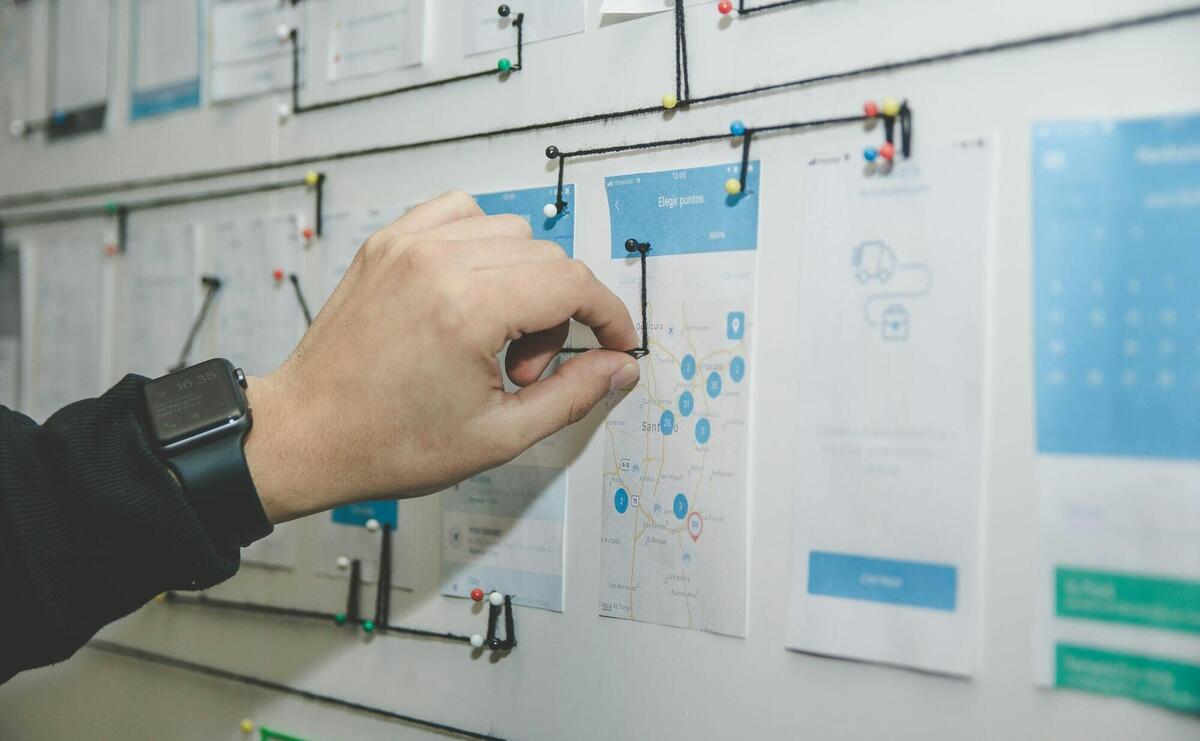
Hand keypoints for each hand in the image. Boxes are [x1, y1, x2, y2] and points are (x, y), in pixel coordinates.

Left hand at [243, 190, 640, 523]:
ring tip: (494, 338)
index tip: (615, 343)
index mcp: (465, 309)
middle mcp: (436, 262)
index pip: (572, 283)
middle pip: (547, 258)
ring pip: (511, 231)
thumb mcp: (498, 436)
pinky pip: (460, 212)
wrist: (306, 435)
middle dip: (560, 314)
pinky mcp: (387, 242)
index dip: (608, 316)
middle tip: (526, 371)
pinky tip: (471, 293)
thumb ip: (572, 395)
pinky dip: (482, 244)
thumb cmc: (387, 443)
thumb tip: (617, 366)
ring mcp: (407, 244)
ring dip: (523, 280)